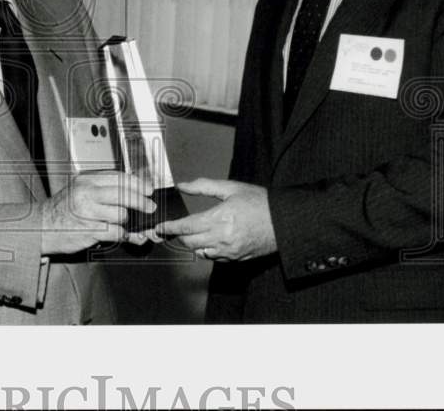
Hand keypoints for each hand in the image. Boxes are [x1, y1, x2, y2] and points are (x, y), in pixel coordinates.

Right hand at [40, 172, 155, 254]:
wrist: (40, 227)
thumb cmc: (61, 210)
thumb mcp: (79, 190)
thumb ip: (103, 188)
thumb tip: (133, 190)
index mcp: (86, 179)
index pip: (119, 177)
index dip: (138, 184)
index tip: (148, 190)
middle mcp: (87, 192)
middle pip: (125, 194)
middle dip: (142, 202)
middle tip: (150, 208)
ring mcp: (87, 211)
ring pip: (122, 215)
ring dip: (126, 222)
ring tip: (121, 224)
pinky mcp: (89, 230)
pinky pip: (116, 232)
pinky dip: (120, 235)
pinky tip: (117, 234)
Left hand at [154, 179, 276, 259]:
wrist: (283, 222)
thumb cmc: (259, 202)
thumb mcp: (231, 188)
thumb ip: (204, 187)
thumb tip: (183, 185)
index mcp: (219, 219)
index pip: (186, 227)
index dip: (170, 227)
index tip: (160, 227)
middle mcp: (222, 238)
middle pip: (189, 242)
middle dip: (179, 235)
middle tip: (173, 229)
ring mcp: (229, 251)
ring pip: (200, 251)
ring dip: (192, 243)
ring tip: (190, 234)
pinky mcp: (236, 258)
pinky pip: (213, 257)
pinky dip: (206, 250)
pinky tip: (208, 240)